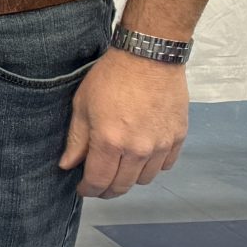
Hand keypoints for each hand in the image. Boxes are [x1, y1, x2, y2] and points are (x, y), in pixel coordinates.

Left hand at [59, 50, 187, 198]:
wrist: (149, 56)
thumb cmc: (112, 76)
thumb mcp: (83, 105)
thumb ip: (76, 140)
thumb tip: (68, 165)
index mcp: (109, 142)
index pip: (98, 181)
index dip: (88, 190)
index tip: (83, 188)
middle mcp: (137, 149)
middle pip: (122, 186)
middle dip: (108, 189)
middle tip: (100, 183)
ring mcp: (161, 145)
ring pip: (145, 179)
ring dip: (130, 178)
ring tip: (121, 166)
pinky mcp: (178, 137)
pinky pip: (166, 165)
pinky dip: (153, 166)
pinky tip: (143, 155)